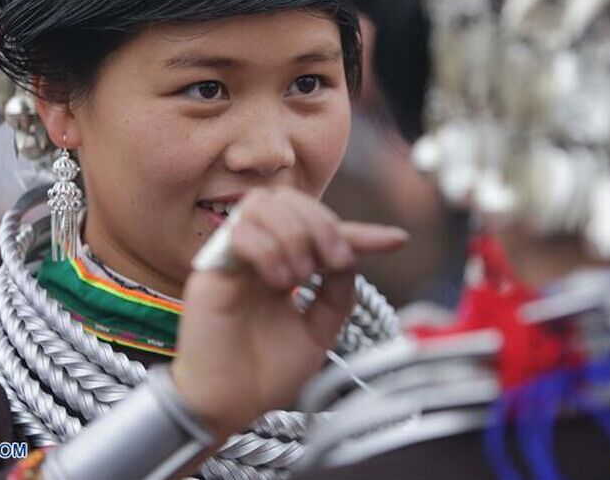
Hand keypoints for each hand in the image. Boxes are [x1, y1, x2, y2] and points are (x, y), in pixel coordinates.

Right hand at [170, 187, 407, 437]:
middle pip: (289, 201)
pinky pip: (237, 232)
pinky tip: (279, 282)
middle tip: (334, 261)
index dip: (360, 232)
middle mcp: (259, 256)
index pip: (320, 231)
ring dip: (293, 233)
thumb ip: (336, 296)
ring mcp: (234, 260)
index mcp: (283, 267)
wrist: (225, 407)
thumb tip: (349, 260)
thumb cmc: (263, 375)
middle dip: (321, 224)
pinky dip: (267, 248)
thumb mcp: (318, 333)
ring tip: (301, 275)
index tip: (397, 241)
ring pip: (262, 204)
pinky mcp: (211, 270)